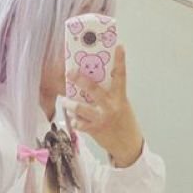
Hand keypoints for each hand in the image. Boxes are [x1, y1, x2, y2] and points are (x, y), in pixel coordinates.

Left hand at [63, 44, 143, 166]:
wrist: (128, 146)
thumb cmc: (124, 122)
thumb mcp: (122, 105)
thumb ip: (110, 95)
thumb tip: (93, 83)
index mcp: (120, 97)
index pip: (121, 75)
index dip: (120, 60)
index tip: (119, 46)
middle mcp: (111, 107)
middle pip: (94, 89)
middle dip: (80, 79)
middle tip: (70, 71)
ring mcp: (101, 118)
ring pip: (81, 108)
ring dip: (70, 104)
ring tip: (64, 100)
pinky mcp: (94, 130)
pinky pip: (80, 123)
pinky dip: (75, 120)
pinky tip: (72, 117)